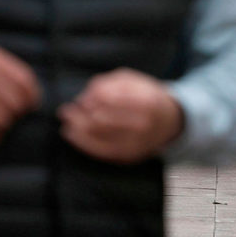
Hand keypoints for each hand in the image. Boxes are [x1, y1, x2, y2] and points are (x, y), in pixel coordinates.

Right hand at [0, 32, 40, 145]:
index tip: (31, 102)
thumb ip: (3, 64)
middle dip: (19, 111)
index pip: (26, 84)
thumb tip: (23, 83)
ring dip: (6, 124)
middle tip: (15, 113)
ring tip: (2, 121)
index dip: (33, 96)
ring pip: (3, 120)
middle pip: (17, 105)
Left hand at [58, 68, 183, 164]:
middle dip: (79, 115)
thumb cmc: (146, 96)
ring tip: (66, 120)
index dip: (90, 99)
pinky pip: (101, 151)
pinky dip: (82, 142)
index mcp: (146, 100)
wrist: (169, 121)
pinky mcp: (130, 156)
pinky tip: (71, 134)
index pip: (108, 99)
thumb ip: (107, 83)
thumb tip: (84, 98)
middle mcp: (142, 124)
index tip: (81, 99)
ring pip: (97, 136)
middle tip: (66, 111)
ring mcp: (137, 143)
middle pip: (100, 120)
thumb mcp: (133, 80)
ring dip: (77, 128)